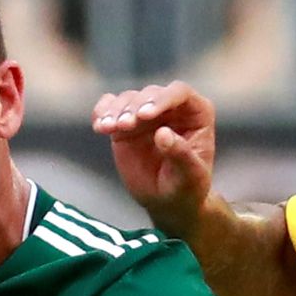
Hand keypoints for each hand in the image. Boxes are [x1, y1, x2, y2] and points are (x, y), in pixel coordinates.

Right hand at [91, 80, 216, 234]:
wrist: (168, 201)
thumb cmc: (187, 186)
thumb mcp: (190, 175)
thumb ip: (179, 153)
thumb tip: (162, 133)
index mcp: (195, 112)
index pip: (179, 93)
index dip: (162, 99)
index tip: (145, 114)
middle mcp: (170, 106)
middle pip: (150, 94)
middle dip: (134, 107)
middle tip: (124, 125)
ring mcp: (146, 112)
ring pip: (127, 99)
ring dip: (115, 111)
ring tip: (107, 128)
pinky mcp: (125, 121)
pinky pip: (110, 108)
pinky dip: (101, 113)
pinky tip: (99, 126)